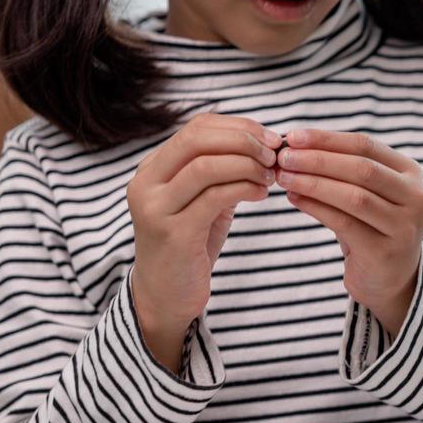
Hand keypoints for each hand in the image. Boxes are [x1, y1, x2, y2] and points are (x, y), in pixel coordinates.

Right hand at [126, 114, 278, 370]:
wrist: (165, 295)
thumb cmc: (190, 242)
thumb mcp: (202, 198)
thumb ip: (222, 169)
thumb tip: (265, 141)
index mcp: (153, 168)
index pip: (198, 127)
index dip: (240, 127)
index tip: (272, 138)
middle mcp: (146, 183)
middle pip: (198, 139)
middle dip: (245, 140)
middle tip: (276, 153)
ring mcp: (155, 208)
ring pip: (206, 166)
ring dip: (247, 165)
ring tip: (271, 175)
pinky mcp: (172, 233)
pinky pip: (214, 197)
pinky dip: (244, 188)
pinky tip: (262, 194)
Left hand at [274, 129, 422, 335]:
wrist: (389, 279)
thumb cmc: (370, 227)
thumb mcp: (365, 193)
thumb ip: (341, 170)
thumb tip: (293, 145)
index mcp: (412, 174)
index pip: (367, 145)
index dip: (328, 139)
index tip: (292, 136)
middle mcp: (416, 197)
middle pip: (362, 169)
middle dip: (318, 160)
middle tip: (283, 157)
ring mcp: (404, 226)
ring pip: (354, 196)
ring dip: (314, 183)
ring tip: (284, 177)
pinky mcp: (386, 252)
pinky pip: (345, 223)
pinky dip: (316, 208)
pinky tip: (294, 198)